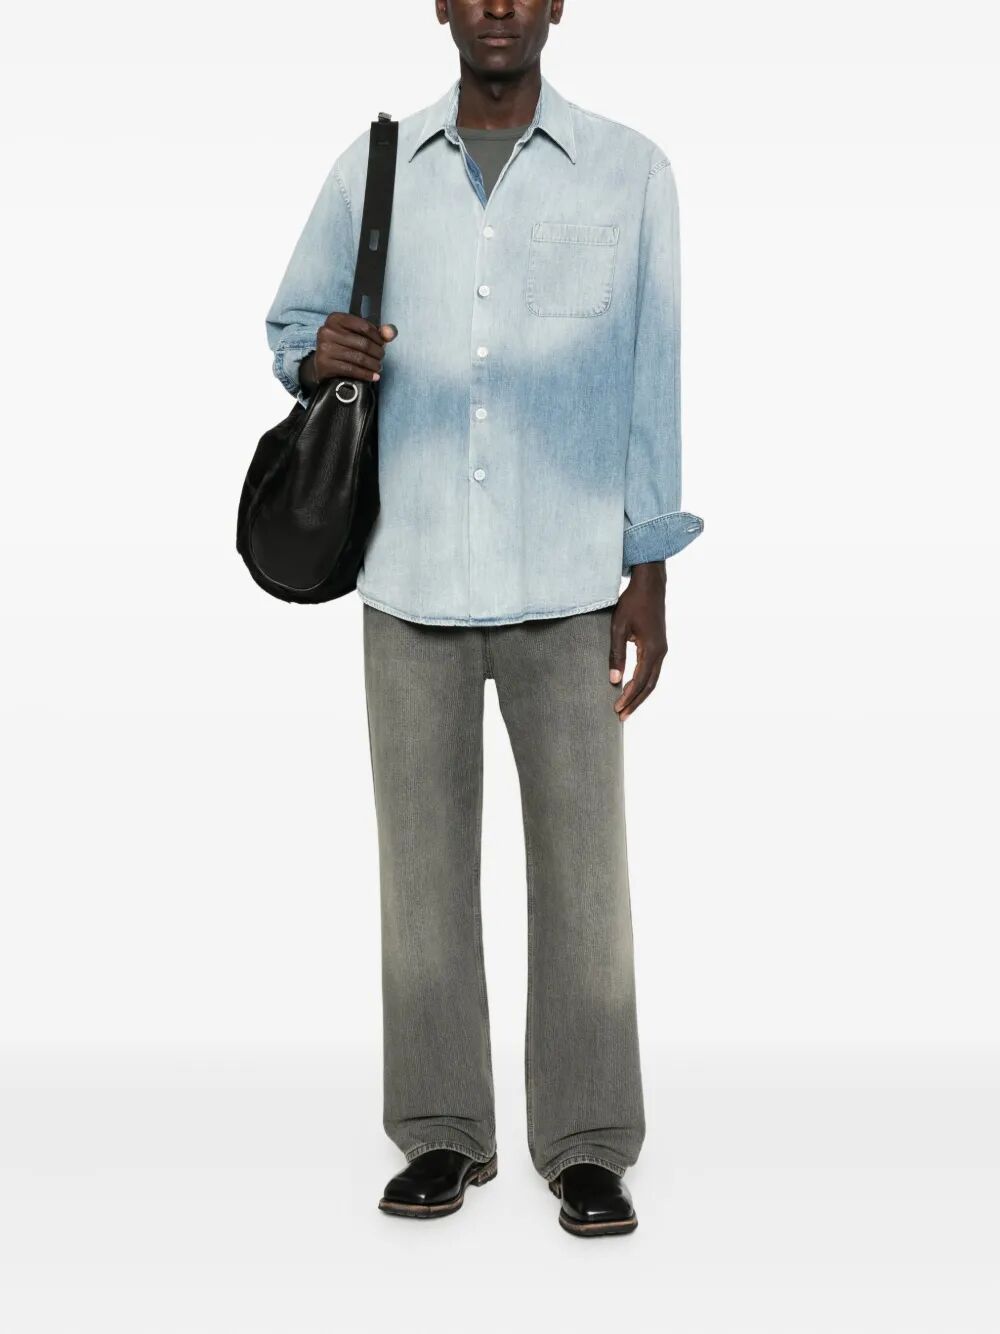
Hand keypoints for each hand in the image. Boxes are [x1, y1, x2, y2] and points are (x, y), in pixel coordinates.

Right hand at [314, 313, 397, 382]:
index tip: (383, 344)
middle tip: (381, 358)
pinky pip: (351, 369)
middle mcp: (327, 331)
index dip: (378, 336)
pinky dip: (366, 374)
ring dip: (373, 364)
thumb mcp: (356, 333)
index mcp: (335, 319)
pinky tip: (373, 376)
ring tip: (378, 367)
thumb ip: (377, 331)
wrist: (322, 362)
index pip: (364, 326)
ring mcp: (325, 348)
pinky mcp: (325, 363)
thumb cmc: (342, 345)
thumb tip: (391, 332)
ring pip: (358, 357)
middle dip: (377, 352)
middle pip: (363, 343)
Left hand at [609, 561, 667, 721]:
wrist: (650, 585)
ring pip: (652, 679)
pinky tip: (633, 689)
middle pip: (650, 685)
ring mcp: (662, 649)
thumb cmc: (632, 603)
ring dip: (640, 695)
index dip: (629, 696)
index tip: (616, 708)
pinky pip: (652, 670)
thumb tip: (614, 680)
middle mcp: (661, 652)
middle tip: (621, 717)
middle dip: (635, 702)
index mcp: (652, 649)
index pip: (640, 680)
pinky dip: (643, 683)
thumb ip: (616, 654)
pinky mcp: (658, 646)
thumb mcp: (618, 627)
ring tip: (626, 708)